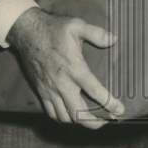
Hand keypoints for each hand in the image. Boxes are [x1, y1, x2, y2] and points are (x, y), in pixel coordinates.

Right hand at [7, 7, 123, 127]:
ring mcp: (50, 90)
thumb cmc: (54, 29)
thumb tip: (114, 39)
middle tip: (108, 120)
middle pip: (79, 113)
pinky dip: (63, 119)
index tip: (120, 109)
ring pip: (65, 117)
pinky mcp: (41, 91)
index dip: (109, 103)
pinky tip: (72, 116)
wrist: (27, 32)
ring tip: (92, 120)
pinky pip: (51, 113)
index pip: (95, 91)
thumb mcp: (77, 25)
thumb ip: (97, 33)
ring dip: (79, 122)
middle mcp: (62, 83)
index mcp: (74, 68)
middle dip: (95, 122)